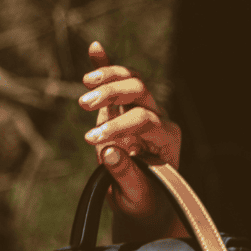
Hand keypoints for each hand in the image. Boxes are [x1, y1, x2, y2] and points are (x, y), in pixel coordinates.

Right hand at [80, 41, 186, 239]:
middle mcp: (159, 119)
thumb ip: (125, 175)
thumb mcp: (136, 196)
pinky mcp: (125, 109)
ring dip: (108, 76)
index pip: (145, 120)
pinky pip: (119, 83)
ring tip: (87, 82)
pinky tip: (95, 47)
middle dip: (112, 94)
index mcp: (167, 139)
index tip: (93, 142)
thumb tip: (108, 152)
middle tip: (84, 105)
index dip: (119, 126)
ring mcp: (144, 111)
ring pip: (132, 81)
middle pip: (140, 92)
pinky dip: (107, 65)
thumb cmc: (143, 201)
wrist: (145, 203)